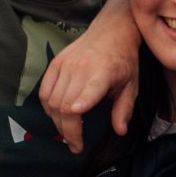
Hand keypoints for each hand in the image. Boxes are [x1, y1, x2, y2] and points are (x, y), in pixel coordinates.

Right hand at [39, 35, 137, 153]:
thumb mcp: (131, 85)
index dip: (77, 111)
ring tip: (67, 133)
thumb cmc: (123, 60)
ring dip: (57, 122)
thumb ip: (124, 109)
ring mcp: (65, 64)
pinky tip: (57, 115)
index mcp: (103, 73)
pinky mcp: (55, 63)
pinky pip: (44, 91)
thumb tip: (120, 131)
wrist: (111, 30)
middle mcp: (80, 68)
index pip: (87, 92)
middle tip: (75, 146)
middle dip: (68, 131)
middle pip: (65, 106)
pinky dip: (47, 107)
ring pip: (52, 101)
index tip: (74, 132)